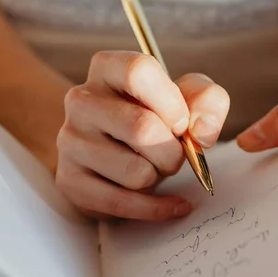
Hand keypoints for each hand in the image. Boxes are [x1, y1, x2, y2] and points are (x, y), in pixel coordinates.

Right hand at [56, 51, 229, 219]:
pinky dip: (157, 208)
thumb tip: (200, 131)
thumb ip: (207, 100)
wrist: (114, 153)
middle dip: (173, 151)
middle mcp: (81, 100)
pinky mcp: (70, 181)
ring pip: (135, 172)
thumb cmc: (154, 118)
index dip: (171, 102)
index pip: (138, 71)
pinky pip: (123, 203)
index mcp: (106, 68)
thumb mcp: (186, 98)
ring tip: (153, 168)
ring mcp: (70, 141)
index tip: (182, 123)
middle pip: (141, 128)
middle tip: (173, 154)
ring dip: (159, 177)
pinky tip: (171, 203)